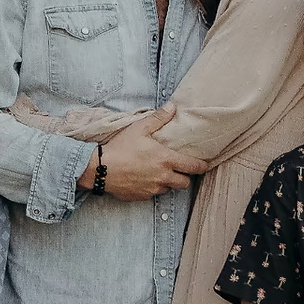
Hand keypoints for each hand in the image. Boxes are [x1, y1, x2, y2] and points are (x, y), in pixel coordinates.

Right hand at [78, 104, 207, 200]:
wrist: (100, 168)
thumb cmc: (120, 147)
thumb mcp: (139, 129)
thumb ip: (158, 118)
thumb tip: (172, 107)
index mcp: (166, 160)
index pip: (193, 167)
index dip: (201, 166)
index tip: (204, 165)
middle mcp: (162, 177)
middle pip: (184, 183)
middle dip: (184, 177)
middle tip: (179, 169)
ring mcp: (152, 189)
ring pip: (168, 189)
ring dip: (167, 182)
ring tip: (157, 173)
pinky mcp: (141, 197)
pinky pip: (152, 194)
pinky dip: (151, 188)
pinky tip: (142, 179)